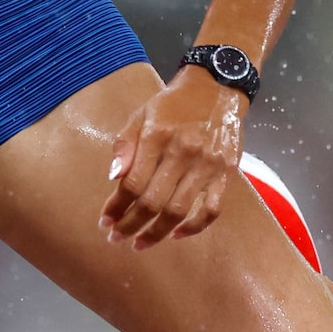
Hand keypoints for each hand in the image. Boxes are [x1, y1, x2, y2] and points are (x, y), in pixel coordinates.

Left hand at [100, 67, 246, 248]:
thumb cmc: (173, 104)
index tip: (105, 220)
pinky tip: (177, 234)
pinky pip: (212, 209)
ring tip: (139, 244)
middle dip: (131, 225)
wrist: (218, 87)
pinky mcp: (226, 173)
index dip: (116, 206)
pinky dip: (195, 227)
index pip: (132, 183)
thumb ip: (125, 145)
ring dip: (157, 233)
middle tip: (116, 237)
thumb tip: (114, 178)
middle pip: (153, 202)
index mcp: (157, 137)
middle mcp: (182, 153)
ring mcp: (207, 165)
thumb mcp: (141, 114)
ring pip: (179, 211)